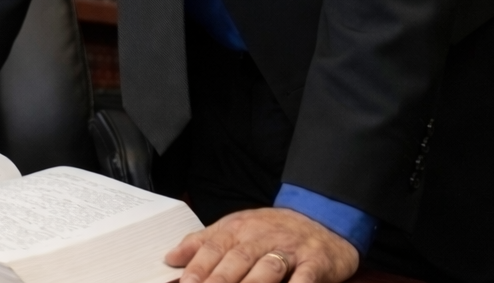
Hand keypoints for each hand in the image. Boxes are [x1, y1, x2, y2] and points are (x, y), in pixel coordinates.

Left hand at [166, 207, 359, 282]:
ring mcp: (290, 249)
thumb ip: (204, 243)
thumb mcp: (236, 228)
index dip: (198, 268)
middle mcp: (263, 236)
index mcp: (240, 228)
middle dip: (220, 280)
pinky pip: (305, 277)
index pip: (214, 248)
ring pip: (268, 268)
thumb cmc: (271, 230)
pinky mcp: (316, 261)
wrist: (322, 217)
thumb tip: (171, 257)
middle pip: (238, 259)